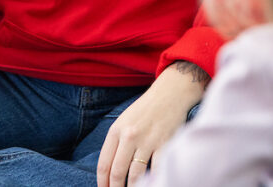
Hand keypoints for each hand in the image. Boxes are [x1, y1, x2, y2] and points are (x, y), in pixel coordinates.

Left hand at [96, 61, 208, 186]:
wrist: (170, 94)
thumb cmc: (145, 110)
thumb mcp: (124, 121)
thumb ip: (116, 143)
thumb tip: (110, 170)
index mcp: (116, 131)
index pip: (104, 165)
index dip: (102, 183)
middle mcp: (129, 136)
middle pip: (117, 172)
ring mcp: (147, 141)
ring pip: (135, 175)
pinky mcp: (164, 144)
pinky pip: (156, 170)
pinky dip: (152, 181)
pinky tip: (149, 184)